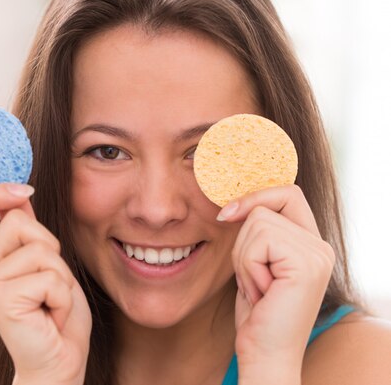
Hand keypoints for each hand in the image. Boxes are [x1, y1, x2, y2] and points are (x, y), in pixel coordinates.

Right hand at [0, 183, 91, 384]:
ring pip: (41, 250)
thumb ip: (31, 234)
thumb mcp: (48, 265)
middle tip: (49, 284)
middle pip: (19, 219)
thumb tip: (21, 192)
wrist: (59, 363)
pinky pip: (49, 278)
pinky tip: (50, 316)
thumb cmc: (56, 315)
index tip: (24, 190)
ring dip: (61, 278)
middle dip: (51, 248)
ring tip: (51, 303)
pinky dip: (62, 298)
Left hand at [217, 185, 334, 381]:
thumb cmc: (256, 313)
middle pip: (264, 208)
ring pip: (257, 223)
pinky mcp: (306, 264)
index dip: (255, 197)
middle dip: (243, 243)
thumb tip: (235, 200)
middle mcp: (320, 246)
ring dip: (244, 259)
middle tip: (254, 279)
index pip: (286, 193)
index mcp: (310, 243)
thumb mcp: (254, 263)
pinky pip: (258, 242)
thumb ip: (258, 233)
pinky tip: (262, 292)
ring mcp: (317, 254)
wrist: (264, 353)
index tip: (226, 215)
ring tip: (258, 288)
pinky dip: (248, 267)